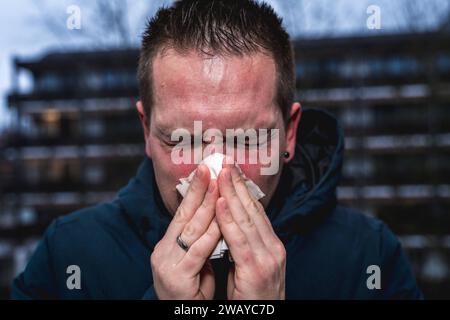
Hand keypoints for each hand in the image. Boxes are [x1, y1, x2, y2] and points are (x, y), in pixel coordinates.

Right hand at [150, 164, 220, 298]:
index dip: (196, 190)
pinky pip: (197, 251)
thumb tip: (217, 217)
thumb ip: (201, 241)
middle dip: (199, 188)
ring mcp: (167, 263)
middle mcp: (163, 250)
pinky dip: (210, 233)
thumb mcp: (194, 262)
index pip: (184, 212)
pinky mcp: (177, 277)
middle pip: (184, 214)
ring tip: (217, 183)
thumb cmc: (190, 291)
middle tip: (210, 166)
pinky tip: (221, 219)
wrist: (179, 316)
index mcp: (168, 244)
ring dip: (207, 204)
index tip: (208, 170)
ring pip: (191, 228)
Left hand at [216, 164, 285, 299]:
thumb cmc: (254, 296)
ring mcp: (268, 257)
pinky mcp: (256, 270)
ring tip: (220, 173)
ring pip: (247, 218)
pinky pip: (240, 239)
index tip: (232, 170)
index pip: (256, 210)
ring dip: (232, 193)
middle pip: (253, 209)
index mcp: (272, 244)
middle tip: (226, 161)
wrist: (265, 318)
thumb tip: (230, 222)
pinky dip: (229, 219)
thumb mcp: (252, 265)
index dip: (243, 189)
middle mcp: (273, 247)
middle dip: (237, 184)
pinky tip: (221, 203)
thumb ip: (245, 244)